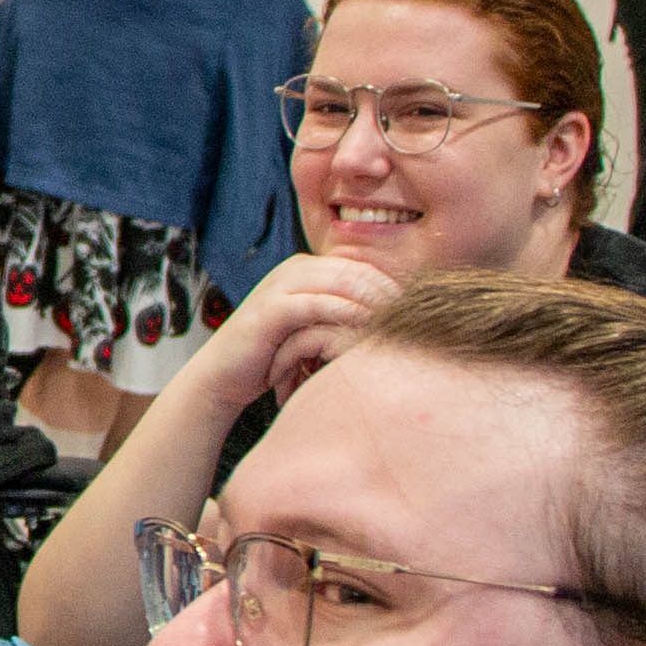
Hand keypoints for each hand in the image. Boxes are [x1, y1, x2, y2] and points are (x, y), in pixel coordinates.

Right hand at [175, 254, 403, 413]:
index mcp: (308, 269)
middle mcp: (296, 269)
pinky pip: (319, 305)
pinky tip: (368, 334)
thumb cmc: (274, 360)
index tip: (422, 311)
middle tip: (421, 318)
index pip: (363, 268)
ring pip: (343, 283)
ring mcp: (281, 285)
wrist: (222, 377)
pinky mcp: (272, 307)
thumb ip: (343, 318)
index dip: (393, 286)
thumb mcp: (314, 331)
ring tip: (401, 326)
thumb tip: (395, 324)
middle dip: (390, 293)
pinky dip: (347, 317)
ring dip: (375, 303)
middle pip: (358, 271)